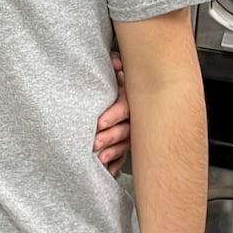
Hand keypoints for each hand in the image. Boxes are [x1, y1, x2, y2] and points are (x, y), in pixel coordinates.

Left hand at [94, 51, 130, 175]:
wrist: (139, 94)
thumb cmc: (121, 84)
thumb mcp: (120, 74)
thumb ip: (117, 67)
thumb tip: (115, 61)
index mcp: (131, 99)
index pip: (124, 108)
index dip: (113, 115)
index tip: (99, 123)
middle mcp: (135, 118)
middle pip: (125, 129)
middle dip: (110, 137)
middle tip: (94, 143)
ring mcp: (135, 133)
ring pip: (126, 144)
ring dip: (113, 152)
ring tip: (100, 159)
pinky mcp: (131, 144)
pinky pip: (125, 156)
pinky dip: (117, 164)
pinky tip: (109, 171)